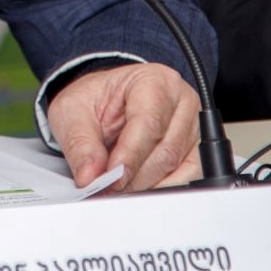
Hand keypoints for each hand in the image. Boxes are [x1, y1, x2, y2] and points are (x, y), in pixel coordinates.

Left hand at [47, 63, 201, 191]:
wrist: (104, 104)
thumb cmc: (94, 101)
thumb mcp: (72, 112)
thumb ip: (80, 143)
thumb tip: (90, 175)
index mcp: (154, 80)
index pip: (149, 122)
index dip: (130, 155)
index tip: (111, 177)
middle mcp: (181, 101)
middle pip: (165, 150)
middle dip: (132, 176)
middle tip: (105, 187)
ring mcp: (193, 128)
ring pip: (176, 168)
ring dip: (144, 186)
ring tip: (117, 186)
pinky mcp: (197, 152)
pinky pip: (187, 180)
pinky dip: (161, 189)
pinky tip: (139, 188)